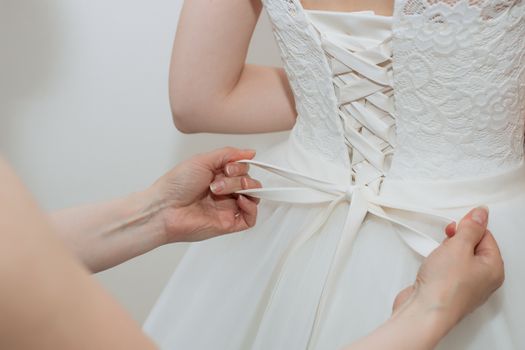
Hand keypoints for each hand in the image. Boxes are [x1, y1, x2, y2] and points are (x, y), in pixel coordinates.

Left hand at [148, 147, 261, 242]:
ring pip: (253, 196)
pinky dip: (251, 207)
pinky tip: (240, 201)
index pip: (243, 168)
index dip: (240, 166)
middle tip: (218, 181)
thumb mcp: (202, 160)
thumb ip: (228, 154)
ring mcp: (227, 207)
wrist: (164, 208)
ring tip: (221, 191)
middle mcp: (224, 191)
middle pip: (249, 181)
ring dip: (243, 189)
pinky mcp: (228, 223)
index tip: (228, 167)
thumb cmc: (175, 186)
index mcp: (217, 176)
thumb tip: (250, 152)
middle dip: (238, 178)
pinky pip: (250, 218)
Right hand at [392, 206, 504, 336]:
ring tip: (437, 258)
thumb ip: (470, 227)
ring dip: (444, 252)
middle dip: (456, 240)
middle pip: (471, 246)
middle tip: (447, 243)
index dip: (469, 227)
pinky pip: (445, 269)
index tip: (456, 226)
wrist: (423, 311)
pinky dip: (436, 263)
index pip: (486, 236)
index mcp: (494, 268)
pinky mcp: (446, 289)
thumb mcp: (459, 246)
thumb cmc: (445, 287)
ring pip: (456, 257)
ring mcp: (464, 286)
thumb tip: (481, 214)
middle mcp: (482, 279)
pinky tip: (431, 266)